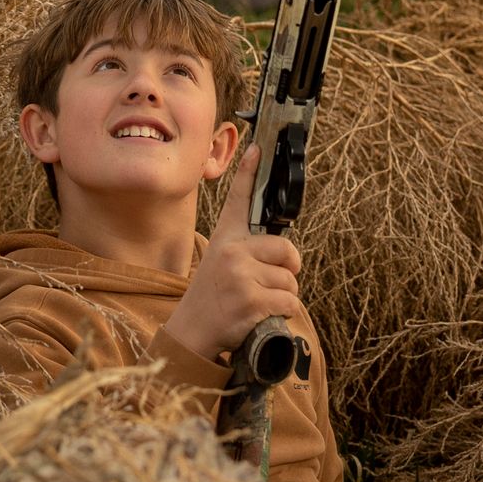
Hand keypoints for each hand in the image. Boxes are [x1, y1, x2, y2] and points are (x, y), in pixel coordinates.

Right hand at [162, 147, 302, 362]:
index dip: (249, 172)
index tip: (258, 148)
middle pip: (287, 250)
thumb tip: (284, 253)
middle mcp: (231, 252)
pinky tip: (262, 316)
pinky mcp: (251, 300)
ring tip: (258, 302)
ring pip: (291, 280)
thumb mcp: (219, 265)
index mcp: (224, 240)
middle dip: (289, 269)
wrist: (191, 333)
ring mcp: (241, 276)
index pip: (237, 199)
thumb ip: (245, 251)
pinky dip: (283, 312)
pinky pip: (290, 301)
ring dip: (283, 295)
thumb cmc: (212, 299)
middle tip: (270, 283)